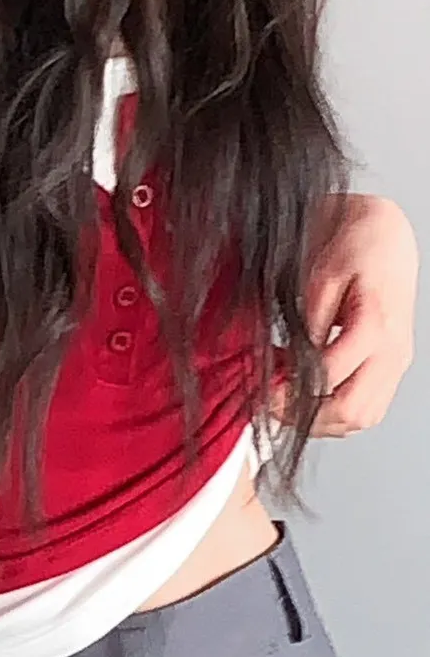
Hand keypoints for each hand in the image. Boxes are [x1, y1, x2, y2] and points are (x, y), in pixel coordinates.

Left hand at [273, 194, 417, 437]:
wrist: (386, 236)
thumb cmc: (355, 246)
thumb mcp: (321, 276)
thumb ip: (308, 322)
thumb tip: (289, 363)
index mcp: (375, 324)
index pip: (330, 377)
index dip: (290, 389)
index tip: (262, 388)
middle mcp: (392, 351)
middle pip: (351, 411)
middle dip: (303, 415)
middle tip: (268, 401)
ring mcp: (395, 363)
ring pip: (361, 419)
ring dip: (319, 420)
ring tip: (285, 397)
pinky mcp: (391, 368)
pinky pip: (367, 408)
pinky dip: (335, 413)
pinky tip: (307, 395)